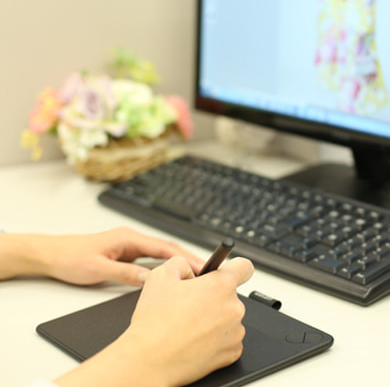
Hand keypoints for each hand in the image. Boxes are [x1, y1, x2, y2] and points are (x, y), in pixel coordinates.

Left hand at [0, 227, 203, 284]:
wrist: (53, 254)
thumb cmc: (71, 257)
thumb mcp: (99, 269)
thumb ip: (125, 274)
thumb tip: (150, 279)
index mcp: (128, 237)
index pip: (163, 247)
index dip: (184, 257)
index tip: (200, 267)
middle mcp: (132, 238)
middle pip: (167, 247)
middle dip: (187, 258)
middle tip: (207, 270)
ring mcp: (129, 245)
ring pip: (161, 253)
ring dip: (178, 262)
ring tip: (196, 274)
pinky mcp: (126, 253)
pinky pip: (151, 259)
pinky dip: (165, 265)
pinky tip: (173, 275)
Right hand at [55, 255, 253, 386]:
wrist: (146, 360)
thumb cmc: (152, 319)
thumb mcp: (159, 277)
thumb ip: (178, 262)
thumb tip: (188, 265)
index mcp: (219, 285)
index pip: (244, 266)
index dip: (236, 265)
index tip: (231, 268)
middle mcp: (232, 308)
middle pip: (229, 294)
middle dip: (212, 295)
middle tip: (189, 302)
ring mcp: (232, 332)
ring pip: (227, 316)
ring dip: (212, 316)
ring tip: (186, 323)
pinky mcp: (229, 353)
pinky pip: (225, 337)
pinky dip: (213, 336)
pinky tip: (191, 338)